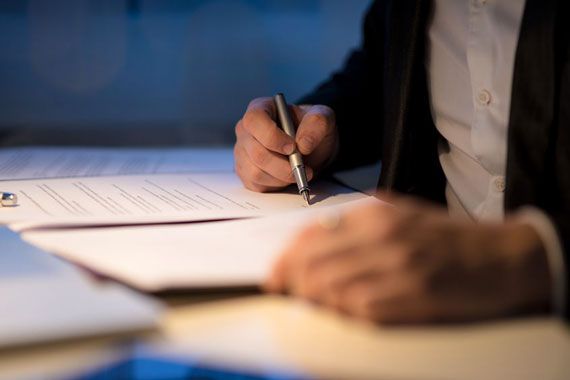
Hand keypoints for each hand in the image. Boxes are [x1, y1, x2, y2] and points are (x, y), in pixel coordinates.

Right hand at [234, 97, 337, 191]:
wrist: (310, 149)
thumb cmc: (311, 130)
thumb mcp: (322, 119)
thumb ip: (317, 123)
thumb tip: (303, 144)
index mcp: (261, 108)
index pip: (254, 120)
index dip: (272, 136)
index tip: (292, 147)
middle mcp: (246, 130)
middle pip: (256, 152)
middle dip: (283, 166)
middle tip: (304, 168)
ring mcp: (243, 152)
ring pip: (255, 172)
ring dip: (282, 177)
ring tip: (298, 172)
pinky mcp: (245, 172)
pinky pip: (256, 184)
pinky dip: (276, 185)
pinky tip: (286, 177)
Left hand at [265, 195, 551, 323]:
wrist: (497, 258)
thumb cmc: (445, 238)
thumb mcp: (396, 216)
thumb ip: (354, 228)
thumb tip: (309, 247)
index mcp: (374, 214)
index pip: (309, 236)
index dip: (284, 261)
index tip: (275, 276)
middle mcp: (380, 236)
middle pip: (311, 264)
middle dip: (292, 284)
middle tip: (289, 293)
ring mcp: (394, 267)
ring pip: (327, 289)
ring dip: (315, 301)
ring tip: (318, 303)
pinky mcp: (407, 297)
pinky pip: (356, 310)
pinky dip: (343, 314)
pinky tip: (348, 311)